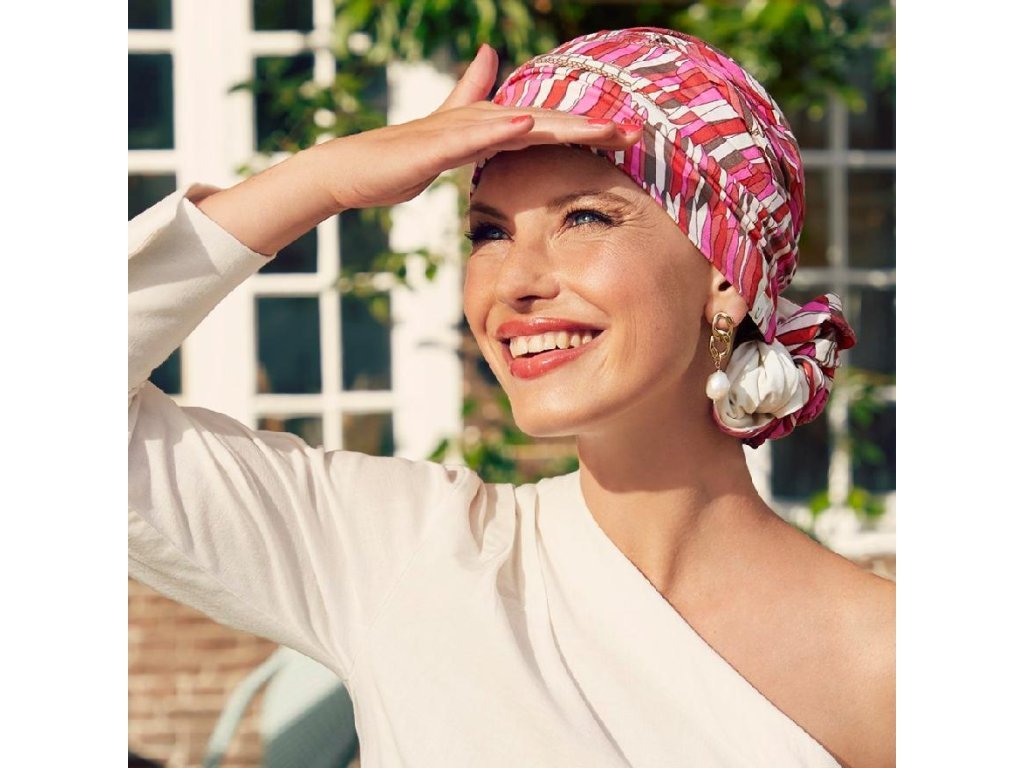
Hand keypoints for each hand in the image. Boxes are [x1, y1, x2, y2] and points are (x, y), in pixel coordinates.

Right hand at [313, 44, 641, 210]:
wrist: (349, 171)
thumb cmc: (396, 160)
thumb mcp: (444, 135)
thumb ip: (468, 99)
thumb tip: (489, 56)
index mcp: (485, 128)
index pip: (545, 128)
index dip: (586, 130)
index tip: (625, 139)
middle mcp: (477, 122)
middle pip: (543, 122)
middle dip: (590, 127)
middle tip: (635, 133)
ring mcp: (455, 131)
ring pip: (517, 125)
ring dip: (561, 125)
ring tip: (602, 127)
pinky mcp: (433, 145)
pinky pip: (471, 137)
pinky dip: (500, 129)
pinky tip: (527, 124)